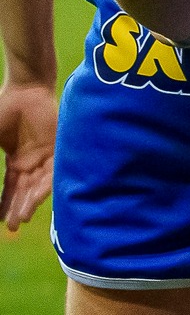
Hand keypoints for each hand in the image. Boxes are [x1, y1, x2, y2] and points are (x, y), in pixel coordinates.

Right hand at [0, 80, 56, 231]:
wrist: (26, 89)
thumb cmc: (4, 109)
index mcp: (17, 160)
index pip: (11, 188)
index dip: (5, 204)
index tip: (1, 220)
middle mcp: (33, 161)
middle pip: (25, 190)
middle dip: (18, 208)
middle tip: (13, 226)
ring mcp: (46, 154)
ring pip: (39, 184)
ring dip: (31, 201)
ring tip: (22, 217)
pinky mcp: (58, 147)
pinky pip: (54, 170)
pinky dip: (46, 185)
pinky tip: (38, 198)